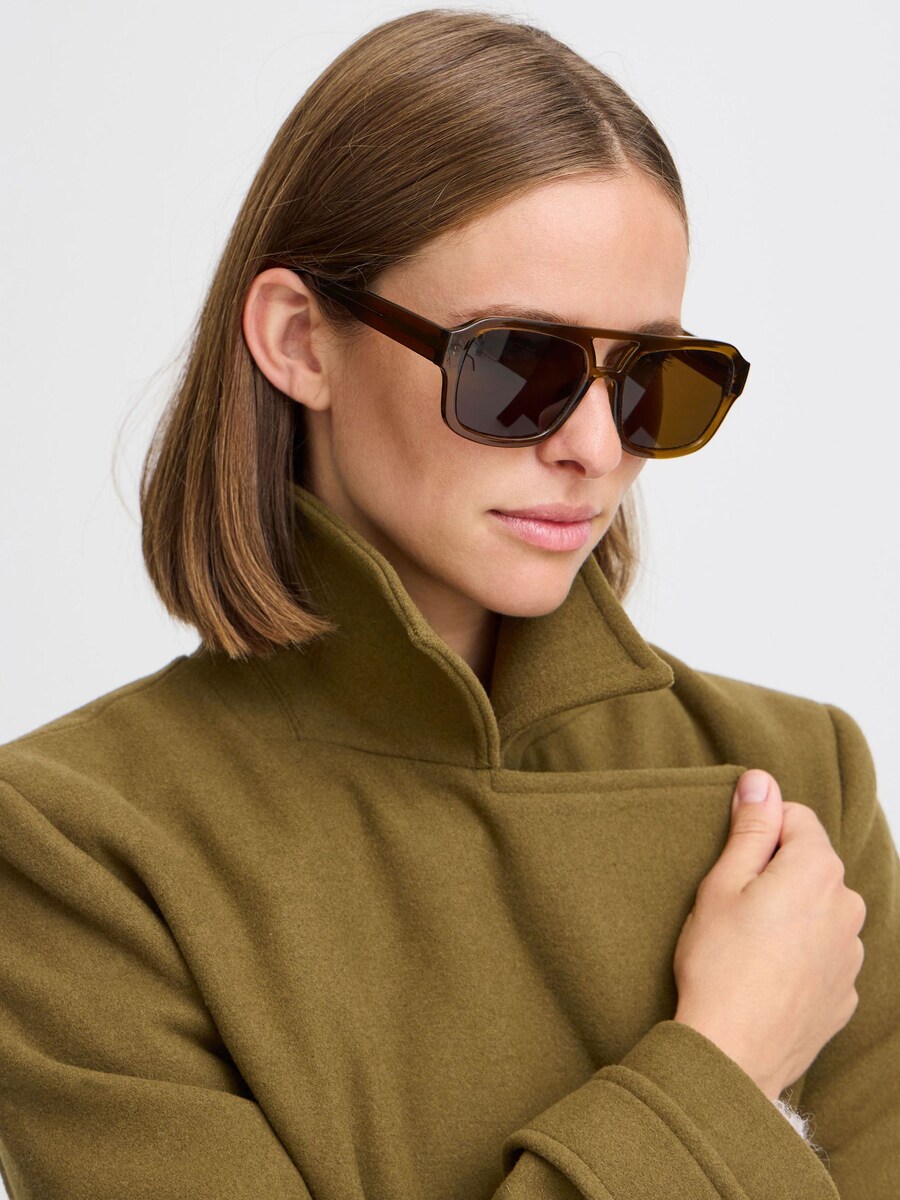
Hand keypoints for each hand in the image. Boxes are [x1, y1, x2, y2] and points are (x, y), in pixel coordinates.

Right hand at [671, 769, 866, 1099]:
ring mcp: (852, 954)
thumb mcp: (722, 884)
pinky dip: (800, 955)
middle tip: (733, 907)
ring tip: (748, 946)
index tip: (732, 865)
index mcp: (817, 870)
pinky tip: (765, 974)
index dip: (758, 833)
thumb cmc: (718, 964)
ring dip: (791, 914)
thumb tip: (761, 781)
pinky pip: (823, 953)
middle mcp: (848, 907)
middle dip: (776, 873)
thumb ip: (750, 828)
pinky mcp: (845, 992)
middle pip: (810, 864)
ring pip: (819, 910)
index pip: (796, 817)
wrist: (732, 1053)